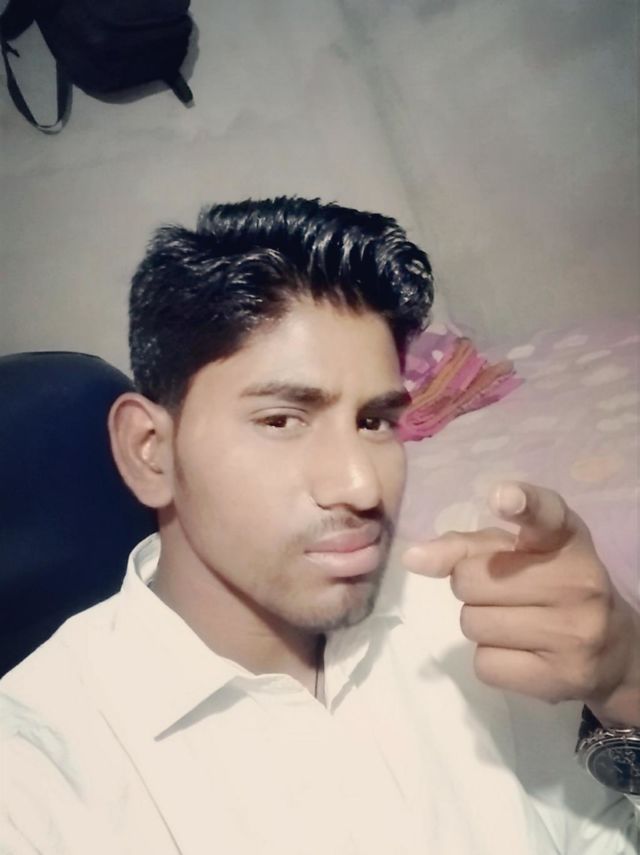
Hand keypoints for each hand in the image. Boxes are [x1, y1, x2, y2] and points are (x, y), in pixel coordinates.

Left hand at [402, 482, 639, 726]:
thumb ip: (463, 547)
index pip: (546, 514)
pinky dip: (490, 658)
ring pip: (472, 623)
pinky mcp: (560, 677)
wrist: (610, 649)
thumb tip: (413, 559)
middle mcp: (578, 580)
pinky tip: (520, 651)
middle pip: (471, 579)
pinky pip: (484, 663)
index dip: (523, 502)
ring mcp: (574, 632)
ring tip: (513, 621)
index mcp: (565, 538)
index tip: (503, 498)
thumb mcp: (512, 552)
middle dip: (472, 586)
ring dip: (478, 622)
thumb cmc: (547, 583)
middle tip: (502, 592)